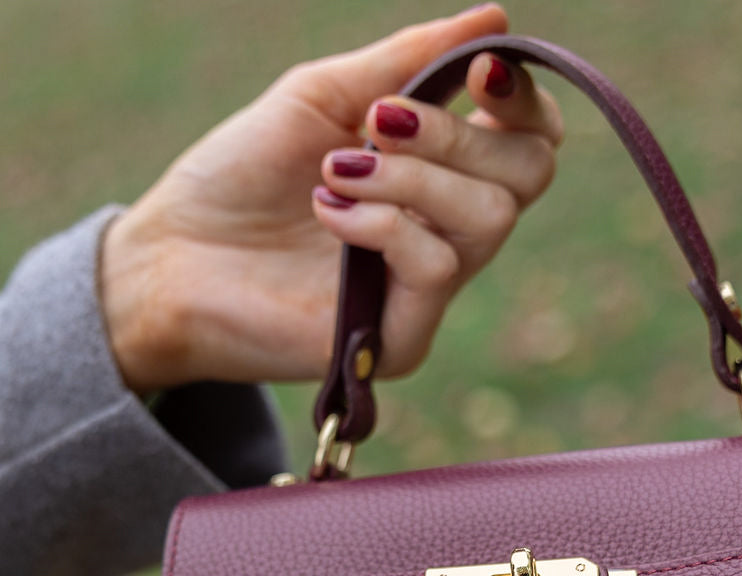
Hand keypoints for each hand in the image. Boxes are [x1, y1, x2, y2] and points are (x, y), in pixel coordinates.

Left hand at [100, 5, 561, 394]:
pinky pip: (437, 266)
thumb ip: (411, 61)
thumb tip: (497, 17)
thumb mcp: (326, 98)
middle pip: (527, 177)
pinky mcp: (404, 339)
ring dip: (413, 177)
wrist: (172, 259)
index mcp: (440, 177)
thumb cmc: (239, 177)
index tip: (480, 69)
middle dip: (457, 134)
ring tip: (339, 169)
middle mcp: (447, 235)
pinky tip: (328, 209)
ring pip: (489, 219)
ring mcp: (429, 292)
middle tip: (379, 122)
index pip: (529, 144)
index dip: (522, 101)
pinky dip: (382, 222)